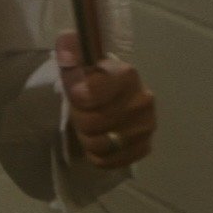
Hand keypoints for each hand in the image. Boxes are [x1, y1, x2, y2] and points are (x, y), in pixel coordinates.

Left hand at [56, 31, 155, 168]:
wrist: (114, 95)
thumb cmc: (94, 78)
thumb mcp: (79, 59)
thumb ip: (69, 51)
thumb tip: (66, 57)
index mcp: (126, 74)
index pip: (89, 95)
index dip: (75, 97)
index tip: (74, 94)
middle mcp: (142, 100)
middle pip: (93, 123)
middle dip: (80, 119)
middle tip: (80, 112)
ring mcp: (146, 125)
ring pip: (101, 145)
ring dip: (88, 139)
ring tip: (90, 127)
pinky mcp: (145, 146)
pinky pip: (111, 161)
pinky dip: (99, 155)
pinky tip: (100, 140)